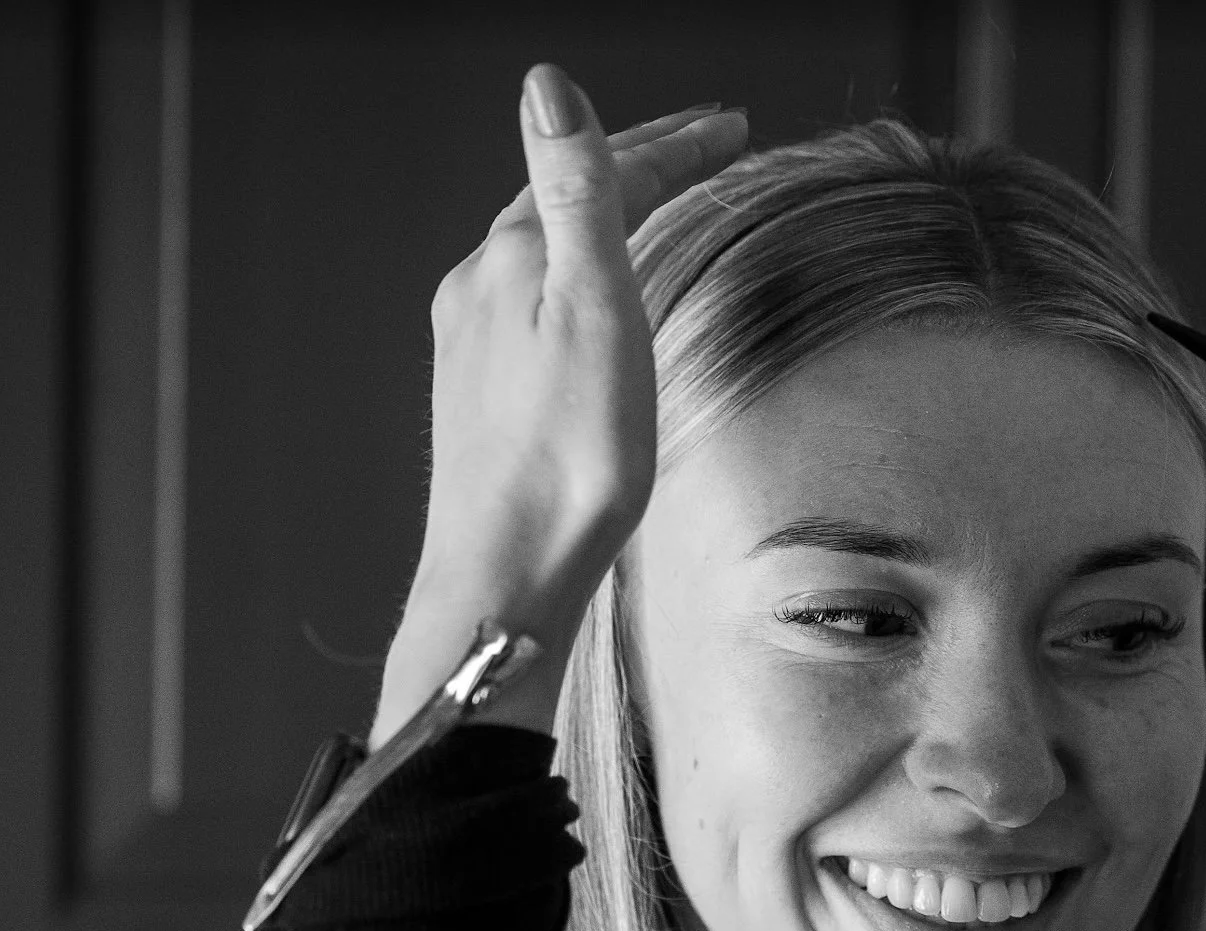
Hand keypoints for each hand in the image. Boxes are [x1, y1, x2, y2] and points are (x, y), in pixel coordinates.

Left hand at [370, 66, 748, 745]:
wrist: (506, 572)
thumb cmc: (564, 459)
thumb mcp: (590, 306)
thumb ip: (576, 191)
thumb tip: (547, 84)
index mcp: (514, 260)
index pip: (602, 173)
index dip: (672, 144)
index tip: (731, 127)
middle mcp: (482, 291)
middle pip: (568, 202)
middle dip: (639, 167)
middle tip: (705, 147)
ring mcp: (475, 344)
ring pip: (547, 252)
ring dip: (604, 219)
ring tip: (656, 207)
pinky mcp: (481, 397)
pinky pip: (533, 305)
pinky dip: (578, 276)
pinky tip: (590, 306)